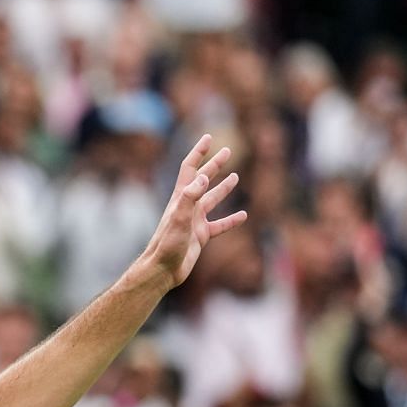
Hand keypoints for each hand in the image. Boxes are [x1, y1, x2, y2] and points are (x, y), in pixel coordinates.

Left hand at [138, 135, 244, 289]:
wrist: (163, 269)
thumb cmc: (167, 244)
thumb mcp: (179, 218)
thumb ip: (190, 197)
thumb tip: (204, 177)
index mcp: (181, 198)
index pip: (190, 168)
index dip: (198, 152)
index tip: (208, 137)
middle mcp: (188, 206)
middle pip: (203, 180)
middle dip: (215, 164)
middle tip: (228, 150)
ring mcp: (195, 221)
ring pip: (212, 200)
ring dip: (223, 188)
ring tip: (235, 177)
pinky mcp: (201, 236)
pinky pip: (220, 225)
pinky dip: (231, 220)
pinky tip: (243, 216)